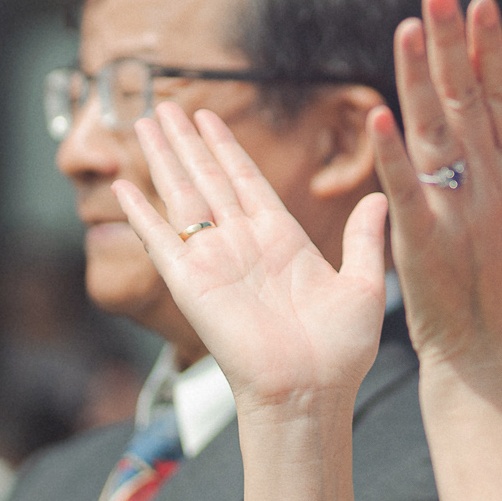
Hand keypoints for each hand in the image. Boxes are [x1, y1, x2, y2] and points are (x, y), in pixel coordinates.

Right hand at [113, 102, 390, 416]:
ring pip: (182, 196)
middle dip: (187, 141)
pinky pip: (160, 240)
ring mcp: (214, 262)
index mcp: (281, 239)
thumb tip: (379, 199)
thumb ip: (364, 239)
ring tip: (146, 123)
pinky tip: (123, 187)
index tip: (209, 116)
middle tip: (167, 106)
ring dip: (163, 159)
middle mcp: (243, 244)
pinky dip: (141, 213)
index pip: (246, 179)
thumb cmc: (339, 353)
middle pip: (207, 178)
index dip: (226, 146)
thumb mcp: (363, 285)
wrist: (309, 394)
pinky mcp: (191, 284)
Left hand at [367, 0, 501, 385]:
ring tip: (407, 27)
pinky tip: (379, 114)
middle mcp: (498, 186)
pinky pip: (407, 189)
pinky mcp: (425, 243)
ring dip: (420, 77)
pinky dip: (392, 152)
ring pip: (437, 131)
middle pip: (470, 100)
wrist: (496, 360)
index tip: (478, 2)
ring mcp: (462, 213)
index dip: (490, 47)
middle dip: (454, 42)